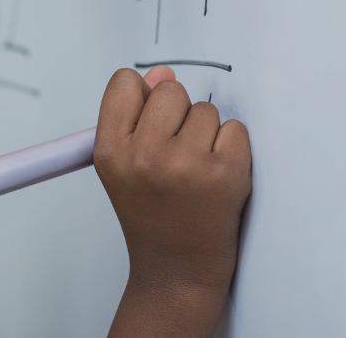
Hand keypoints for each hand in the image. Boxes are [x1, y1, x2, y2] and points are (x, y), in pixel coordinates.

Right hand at [94, 66, 251, 337]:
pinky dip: (231, 148)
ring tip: (195, 170)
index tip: (149, 119)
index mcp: (110, 151)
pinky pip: (235, 129)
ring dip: (206, 134)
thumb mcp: (123, 165)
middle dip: (177, 114)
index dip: (142, 96)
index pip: (125, 83)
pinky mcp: (225, 175)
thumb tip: (162, 73)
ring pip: (205, 110)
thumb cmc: (151, 216)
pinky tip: (216, 176)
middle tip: (175, 152)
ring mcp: (186, 165)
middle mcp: (145, 156)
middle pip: (170, 89)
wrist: (177, 272)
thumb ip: (135, 114)